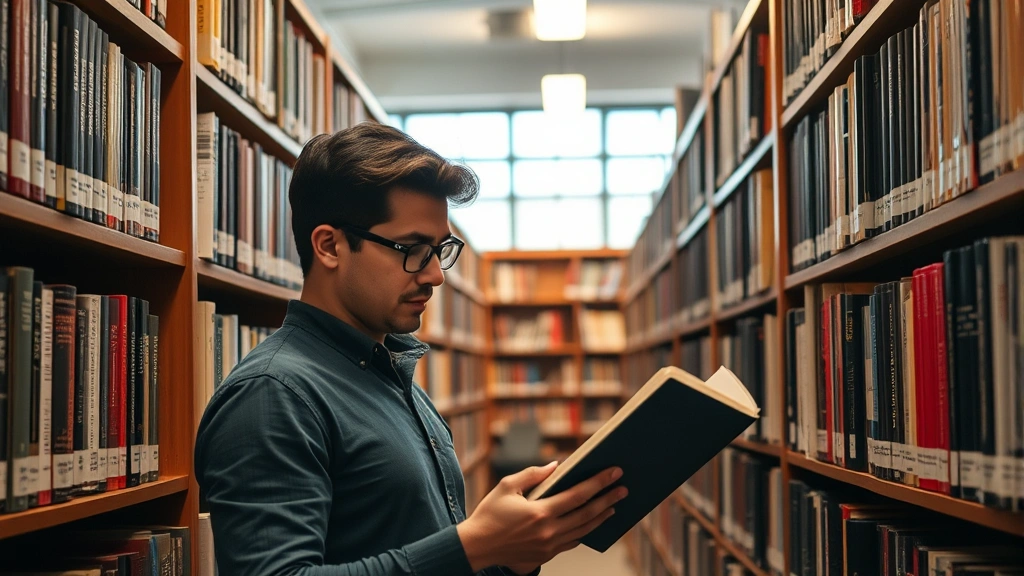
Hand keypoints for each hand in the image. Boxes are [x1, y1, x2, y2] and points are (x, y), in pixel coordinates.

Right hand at [456, 462, 627, 573]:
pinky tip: (592, 522)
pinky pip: (571, 543)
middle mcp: (548, 532)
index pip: (578, 496)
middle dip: (608, 499)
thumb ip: (534, 474)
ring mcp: (548, 546)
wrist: (476, 546)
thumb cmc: (490, 513)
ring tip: (614, 506)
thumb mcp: (507, 486)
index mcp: (540, 512)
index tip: (614, 473)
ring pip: (583, 531)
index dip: (598, 483)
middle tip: (624, 489)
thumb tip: (558, 465)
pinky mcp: (545, 556)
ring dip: (601, 517)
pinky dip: (584, 531)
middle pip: (587, 515)